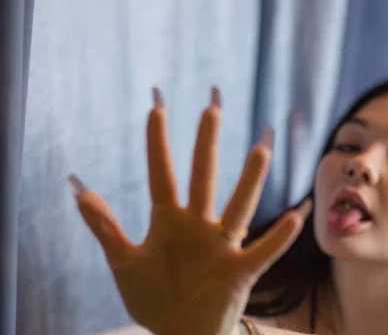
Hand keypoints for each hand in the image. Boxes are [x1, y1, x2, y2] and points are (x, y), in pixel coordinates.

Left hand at [70, 87, 311, 334]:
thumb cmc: (156, 297)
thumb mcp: (123, 261)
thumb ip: (105, 226)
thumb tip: (78, 189)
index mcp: (169, 221)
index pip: (161, 174)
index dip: (157, 142)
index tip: (156, 107)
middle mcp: (197, 226)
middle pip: (203, 178)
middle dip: (206, 143)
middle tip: (212, 106)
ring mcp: (221, 247)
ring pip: (238, 206)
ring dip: (250, 179)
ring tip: (262, 148)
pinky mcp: (239, 272)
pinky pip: (262, 252)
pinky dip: (278, 236)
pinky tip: (294, 215)